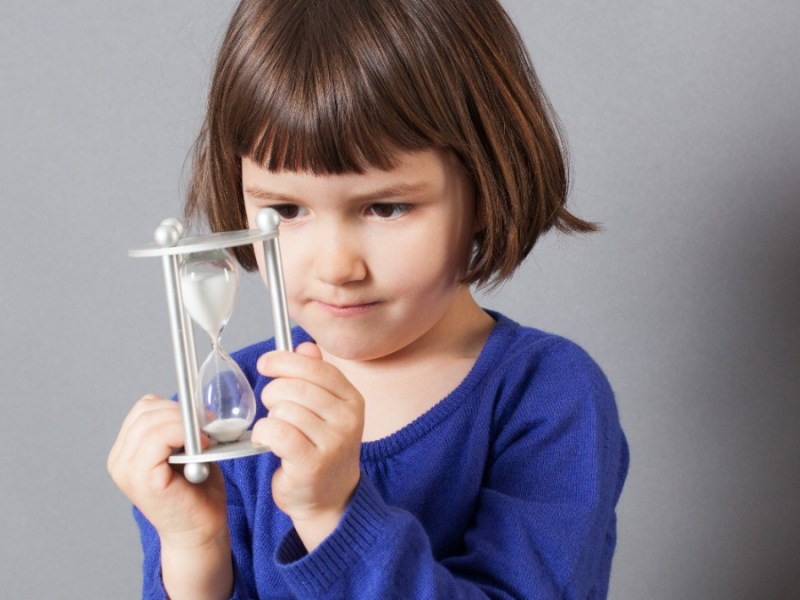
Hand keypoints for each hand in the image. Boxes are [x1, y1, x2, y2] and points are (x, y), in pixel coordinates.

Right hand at [107, 395, 227, 549]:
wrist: (200, 530)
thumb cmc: (196, 491)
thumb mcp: (182, 450)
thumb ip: (177, 428)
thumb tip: (192, 404)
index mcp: (126, 451)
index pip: (143, 409)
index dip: (173, 406)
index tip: (200, 416)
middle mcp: (119, 461)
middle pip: (145, 411)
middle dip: (180, 411)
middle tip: (207, 423)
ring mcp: (127, 470)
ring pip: (151, 422)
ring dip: (184, 422)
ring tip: (204, 437)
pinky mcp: (142, 479)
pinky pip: (158, 438)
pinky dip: (183, 433)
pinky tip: (201, 445)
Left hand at [252, 342, 364, 550]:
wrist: (330, 498)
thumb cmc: (322, 449)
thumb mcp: (326, 410)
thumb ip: (316, 376)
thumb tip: (304, 347)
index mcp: (352, 399)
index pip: (315, 367)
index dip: (285, 361)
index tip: (265, 363)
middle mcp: (348, 419)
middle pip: (295, 386)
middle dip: (273, 393)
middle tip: (272, 408)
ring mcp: (333, 442)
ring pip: (284, 410)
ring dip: (270, 418)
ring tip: (277, 431)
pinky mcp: (312, 463)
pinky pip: (277, 432)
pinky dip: (264, 434)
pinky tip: (267, 441)